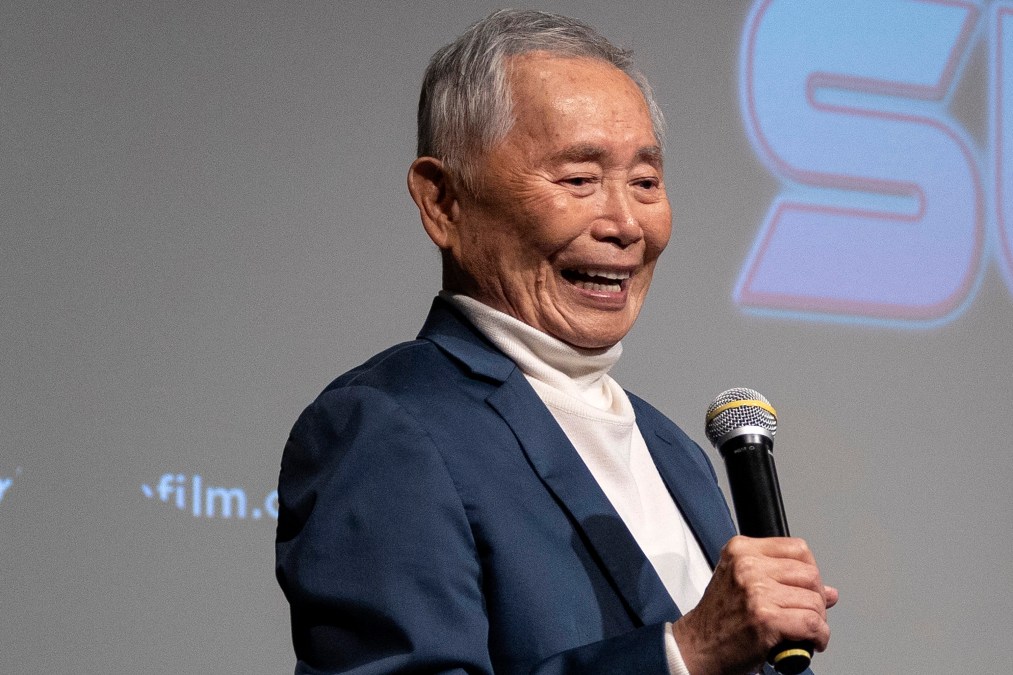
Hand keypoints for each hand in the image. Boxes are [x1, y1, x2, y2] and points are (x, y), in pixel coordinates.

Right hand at [672, 535, 837, 674]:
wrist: (698, 646)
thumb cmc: (719, 618)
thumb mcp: (742, 583)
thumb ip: (782, 580)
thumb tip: (829, 592)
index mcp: (741, 550)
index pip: (798, 548)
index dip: (809, 571)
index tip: (805, 587)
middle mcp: (748, 566)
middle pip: (810, 574)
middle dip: (816, 598)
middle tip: (805, 614)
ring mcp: (756, 592)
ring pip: (815, 601)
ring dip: (817, 621)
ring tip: (803, 630)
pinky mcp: (766, 619)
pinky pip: (813, 624)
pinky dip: (819, 637)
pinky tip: (809, 641)